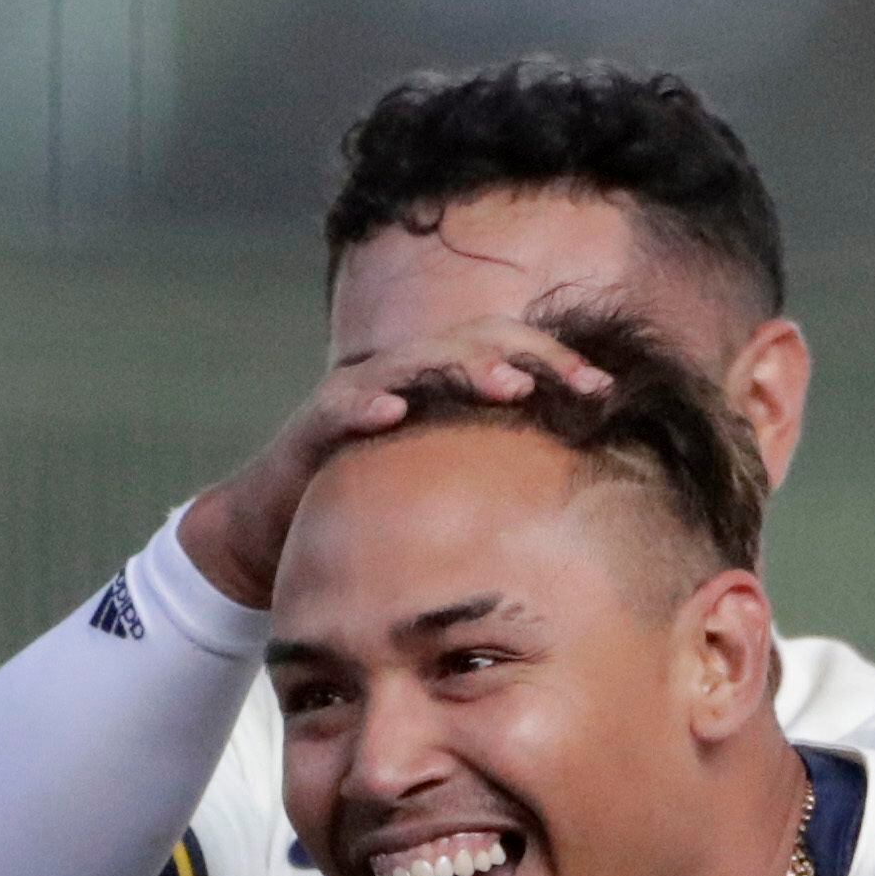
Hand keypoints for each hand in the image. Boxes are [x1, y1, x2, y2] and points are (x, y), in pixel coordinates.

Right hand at [174, 320, 614, 608]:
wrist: (269, 534)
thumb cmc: (367, 511)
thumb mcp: (442, 490)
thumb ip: (492, 479)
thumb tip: (574, 502)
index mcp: (439, 386)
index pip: (507, 354)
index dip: (557, 363)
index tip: (605, 390)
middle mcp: (402, 377)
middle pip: (475, 341)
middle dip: (532, 357)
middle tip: (582, 382)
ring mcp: (357, 394)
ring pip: (417, 361)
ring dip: (465, 367)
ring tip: (509, 385)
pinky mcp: (313, 425)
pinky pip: (342, 405)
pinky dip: (367, 403)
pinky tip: (393, 410)